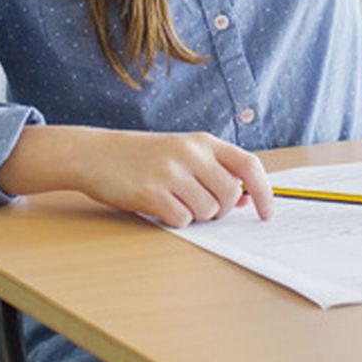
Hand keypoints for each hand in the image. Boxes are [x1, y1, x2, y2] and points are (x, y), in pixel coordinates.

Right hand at [74, 129, 274, 228]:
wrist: (95, 154)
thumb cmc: (143, 156)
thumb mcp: (182, 152)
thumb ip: (214, 170)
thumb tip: (246, 198)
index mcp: (202, 141)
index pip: (249, 165)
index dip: (264, 192)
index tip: (266, 213)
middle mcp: (189, 153)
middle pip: (229, 195)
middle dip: (220, 210)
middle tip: (200, 205)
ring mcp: (170, 172)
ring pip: (207, 212)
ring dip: (195, 215)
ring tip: (173, 200)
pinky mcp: (151, 193)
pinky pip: (182, 220)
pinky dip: (174, 220)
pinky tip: (158, 205)